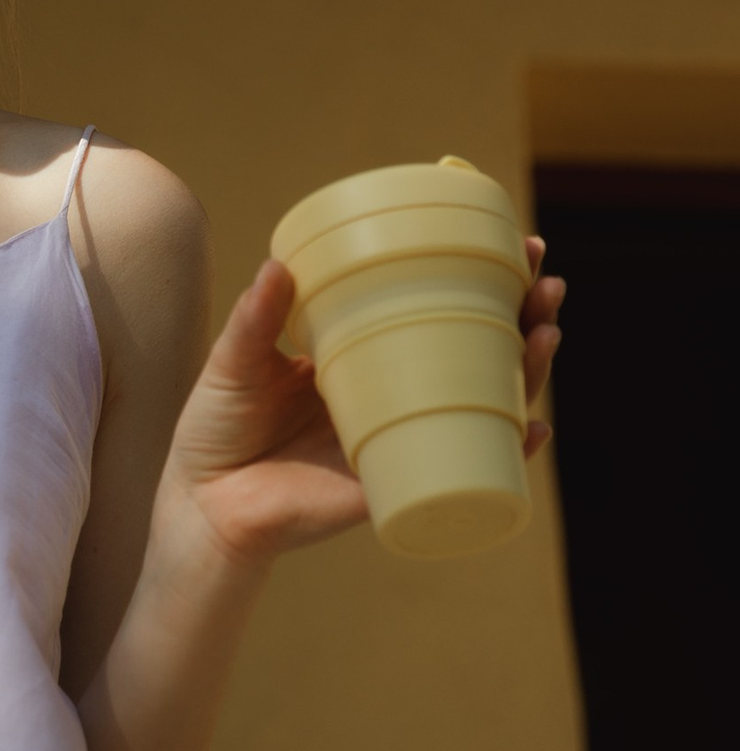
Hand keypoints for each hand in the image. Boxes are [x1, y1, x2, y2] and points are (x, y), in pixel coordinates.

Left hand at [162, 239, 565, 570]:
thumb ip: (257, 318)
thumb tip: (279, 266)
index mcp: (366, 358)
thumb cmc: (218, 429)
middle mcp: (395, 397)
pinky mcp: (394, 486)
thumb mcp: (237, 362)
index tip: (515, 245)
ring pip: (484, 405)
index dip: (484, 280)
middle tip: (546, 284)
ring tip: (547, 334)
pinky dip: (505, 454)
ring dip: (529, 373)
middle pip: (481, 353)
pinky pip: (461, 470)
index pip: (436, 308)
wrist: (203, 504)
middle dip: (527, 317)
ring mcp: (400, 440)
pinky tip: (532, 429)